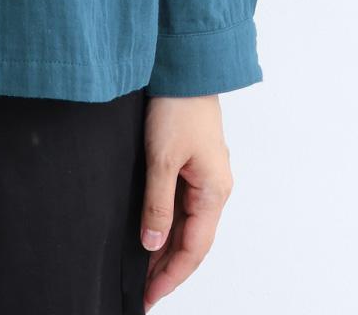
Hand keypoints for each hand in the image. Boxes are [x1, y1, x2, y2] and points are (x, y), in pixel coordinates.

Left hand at [139, 94, 233, 309]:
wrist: (184, 66)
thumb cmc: (177, 107)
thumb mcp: (161, 159)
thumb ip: (157, 204)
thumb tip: (152, 244)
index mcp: (214, 192)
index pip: (194, 249)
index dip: (171, 275)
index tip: (149, 296)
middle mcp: (215, 188)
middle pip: (193, 240)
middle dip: (168, 267)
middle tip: (142, 290)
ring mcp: (206, 175)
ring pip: (187, 223)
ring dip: (167, 246)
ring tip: (142, 270)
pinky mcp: (194, 162)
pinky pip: (183, 203)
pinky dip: (168, 222)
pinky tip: (151, 231)